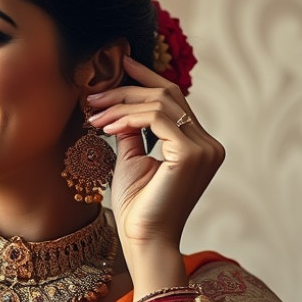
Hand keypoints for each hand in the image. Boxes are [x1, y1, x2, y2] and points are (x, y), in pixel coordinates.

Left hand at [87, 55, 223, 250]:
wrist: (143, 239)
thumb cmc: (137, 206)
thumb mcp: (132, 159)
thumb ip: (133, 130)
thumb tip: (121, 104)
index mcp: (198, 145)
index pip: (174, 100)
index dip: (148, 78)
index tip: (122, 63)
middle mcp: (208, 144)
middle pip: (168, 95)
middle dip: (126, 90)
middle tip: (94, 96)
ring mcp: (205, 148)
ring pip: (161, 103)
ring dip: (121, 104)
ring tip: (94, 115)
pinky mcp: (192, 154)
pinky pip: (157, 119)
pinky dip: (129, 117)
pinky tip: (108, 127)